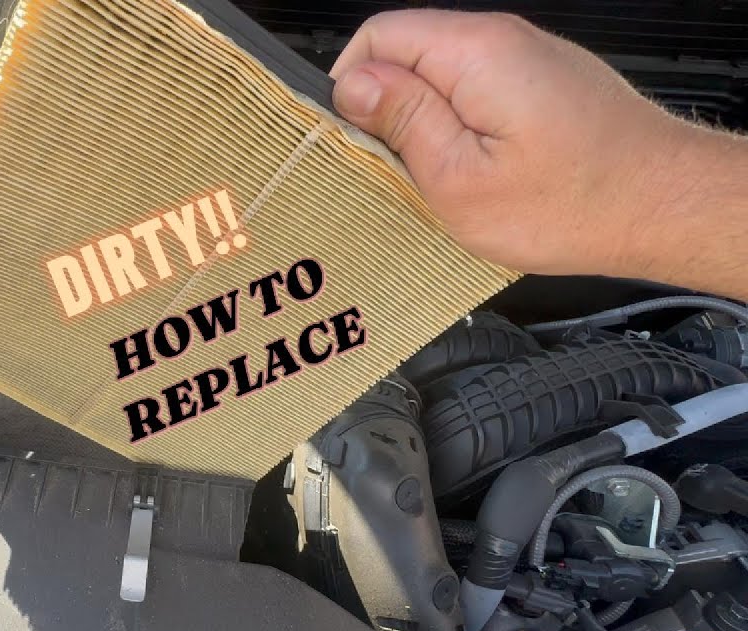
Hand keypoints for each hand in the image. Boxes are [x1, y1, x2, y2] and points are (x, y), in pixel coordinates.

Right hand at [329, 10, 692, 276]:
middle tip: (406, 170)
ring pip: (441, 75)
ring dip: (428, 124)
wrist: (665, 205)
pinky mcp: (542, 80)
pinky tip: (480, 171)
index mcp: (474, 54)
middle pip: (408, 53)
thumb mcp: (461, 180)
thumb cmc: (574, 204)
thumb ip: (404, 123)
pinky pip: (476, 89)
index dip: (354, 88)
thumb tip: (355, 86)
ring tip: (446, 177)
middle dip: (391, 110)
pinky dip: (462, 126)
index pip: (377, 36)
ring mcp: (526, 57)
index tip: (361, 139)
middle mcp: (502, 40)